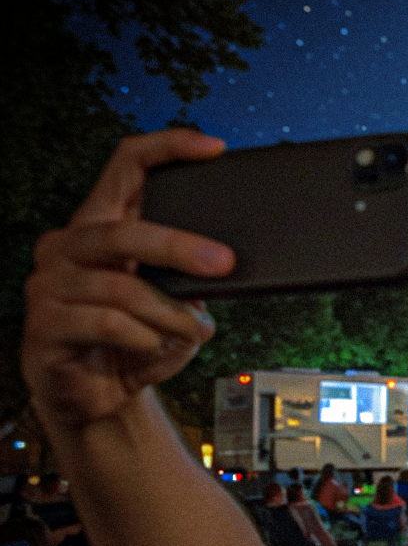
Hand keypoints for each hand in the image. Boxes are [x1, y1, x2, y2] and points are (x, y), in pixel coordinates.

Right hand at [22, 130, 235, 427]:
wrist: (95, 397)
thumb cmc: (134, 342)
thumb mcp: (173, 304)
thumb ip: (190, 279)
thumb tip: (224, 265)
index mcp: (100, 226)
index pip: (126, 165)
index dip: (169, 147)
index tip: (214, 148)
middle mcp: (68, 247)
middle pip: (124, 230)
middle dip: (180, 246)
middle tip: (223, 263)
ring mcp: (50, 285)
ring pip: (122, 288)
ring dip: (169, 312)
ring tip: (192, 329)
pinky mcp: (45, 325)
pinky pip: (107, 324)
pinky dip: (144, 338)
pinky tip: (153, 345)